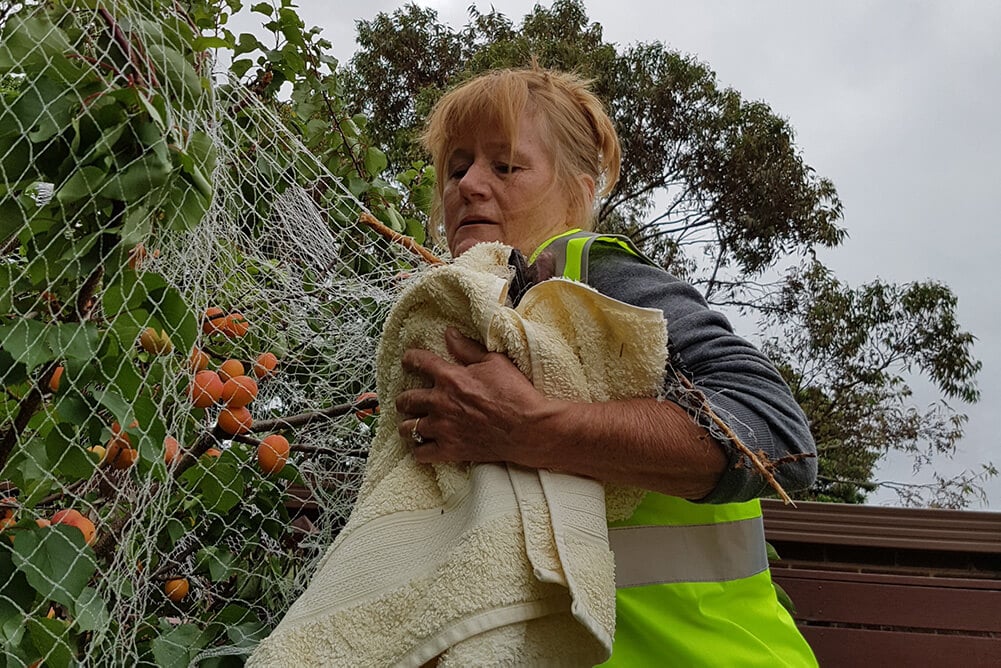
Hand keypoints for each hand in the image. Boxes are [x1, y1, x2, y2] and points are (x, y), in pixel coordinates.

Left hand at [395, 327, 551, 465]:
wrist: (528, 428)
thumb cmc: (514, 393)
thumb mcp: (494, 362)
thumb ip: (467, 349)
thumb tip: (449, 334)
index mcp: (450, 377)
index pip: (418, 362)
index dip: (410, 359)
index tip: (409, 361)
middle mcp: (440, 402)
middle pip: (406, 400)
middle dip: (404, 399)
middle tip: (407, 400)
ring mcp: (443, 428)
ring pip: (408, 428)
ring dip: (408, 425)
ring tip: (412, 424)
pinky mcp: (449, 450)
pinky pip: (420, 453)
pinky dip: (420, 450)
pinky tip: (424, 446)